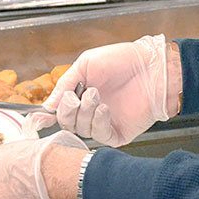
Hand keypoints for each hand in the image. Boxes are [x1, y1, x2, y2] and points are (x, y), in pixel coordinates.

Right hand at [31, 35, 171, 146]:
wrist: (151, 67)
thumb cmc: (122, 60)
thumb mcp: (85, 65)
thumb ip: (64, 85)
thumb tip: (47, 106)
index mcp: (82, 95)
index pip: (60, 112)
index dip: (52, 112)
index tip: (46, 110)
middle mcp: (91, 111)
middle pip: (67, 124)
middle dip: (68, 111)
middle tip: (78, 96)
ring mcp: (105, 123)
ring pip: (81, 130)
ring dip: (84, 113)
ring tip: (96, 95)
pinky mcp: (119, 133)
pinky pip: (100, 137)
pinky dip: (98, 123)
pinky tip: (104, 109)